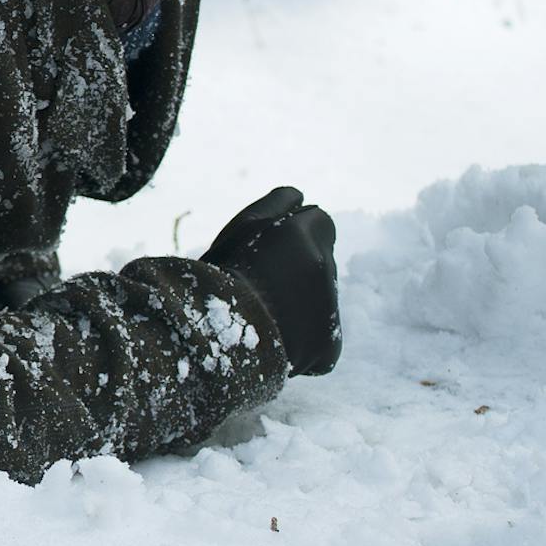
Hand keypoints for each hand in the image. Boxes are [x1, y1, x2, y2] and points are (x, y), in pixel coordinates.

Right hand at [202, 187, 341, 376]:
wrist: (214, 340)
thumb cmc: (219, 276)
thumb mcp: (241, 227)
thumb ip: (276, 205)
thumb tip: (302, 196)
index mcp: (302, 234)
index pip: (318, 219)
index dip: (293, 232)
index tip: (271, 246)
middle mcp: (324, 269)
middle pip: (322, 259)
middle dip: (300, 266)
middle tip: (262, 281)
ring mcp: (330, 310)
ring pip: (322, 296)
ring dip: (302, 299)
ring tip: (265, 311)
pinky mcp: (329, 348)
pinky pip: (323, 336)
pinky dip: (305, 336)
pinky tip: (276, 337)